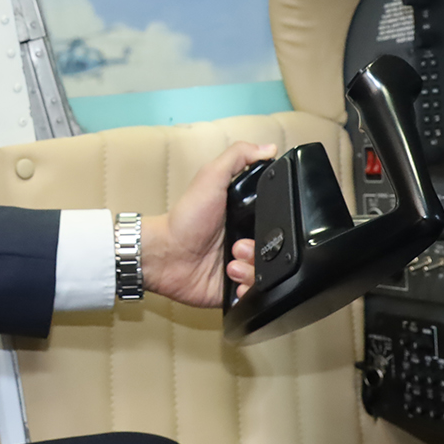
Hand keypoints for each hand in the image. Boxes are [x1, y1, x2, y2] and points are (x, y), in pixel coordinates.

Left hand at [138, 142, 275, 307]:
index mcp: (244, 216)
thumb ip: (237, 157)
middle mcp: (245, 240)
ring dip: (252, 270)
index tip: (265, 227)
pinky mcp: (233, 289)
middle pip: (276, 251)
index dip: (278, 226)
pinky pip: (256, 296)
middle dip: (264, 252)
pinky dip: (250, 291)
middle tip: (241, 247)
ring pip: (269, 274)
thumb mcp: (211, 178)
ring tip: (231, 264)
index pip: (276, 221)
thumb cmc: (184, 218)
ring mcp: (240, 266)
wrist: (165, 255)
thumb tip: (268, 148)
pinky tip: (234, 280)